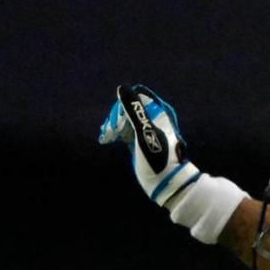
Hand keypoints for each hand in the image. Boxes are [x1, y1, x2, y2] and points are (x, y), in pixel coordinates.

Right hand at [99, 84, 199, 207]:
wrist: (164, 181)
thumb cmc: (158, 157)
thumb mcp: (144, 131)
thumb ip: (134, 110)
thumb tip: (122, 88)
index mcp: (160, 113)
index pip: (138, 96)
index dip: (125, 104)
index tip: (119, 119)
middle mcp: (153, 119)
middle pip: (129, 107)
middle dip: (116, 116)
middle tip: (109, 131)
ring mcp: (145, 130)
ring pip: (124, 119)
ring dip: (113, 124)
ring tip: (105, 136)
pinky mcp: (138, 141)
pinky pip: (124, 130)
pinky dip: (114, 132)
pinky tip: (105, 139)